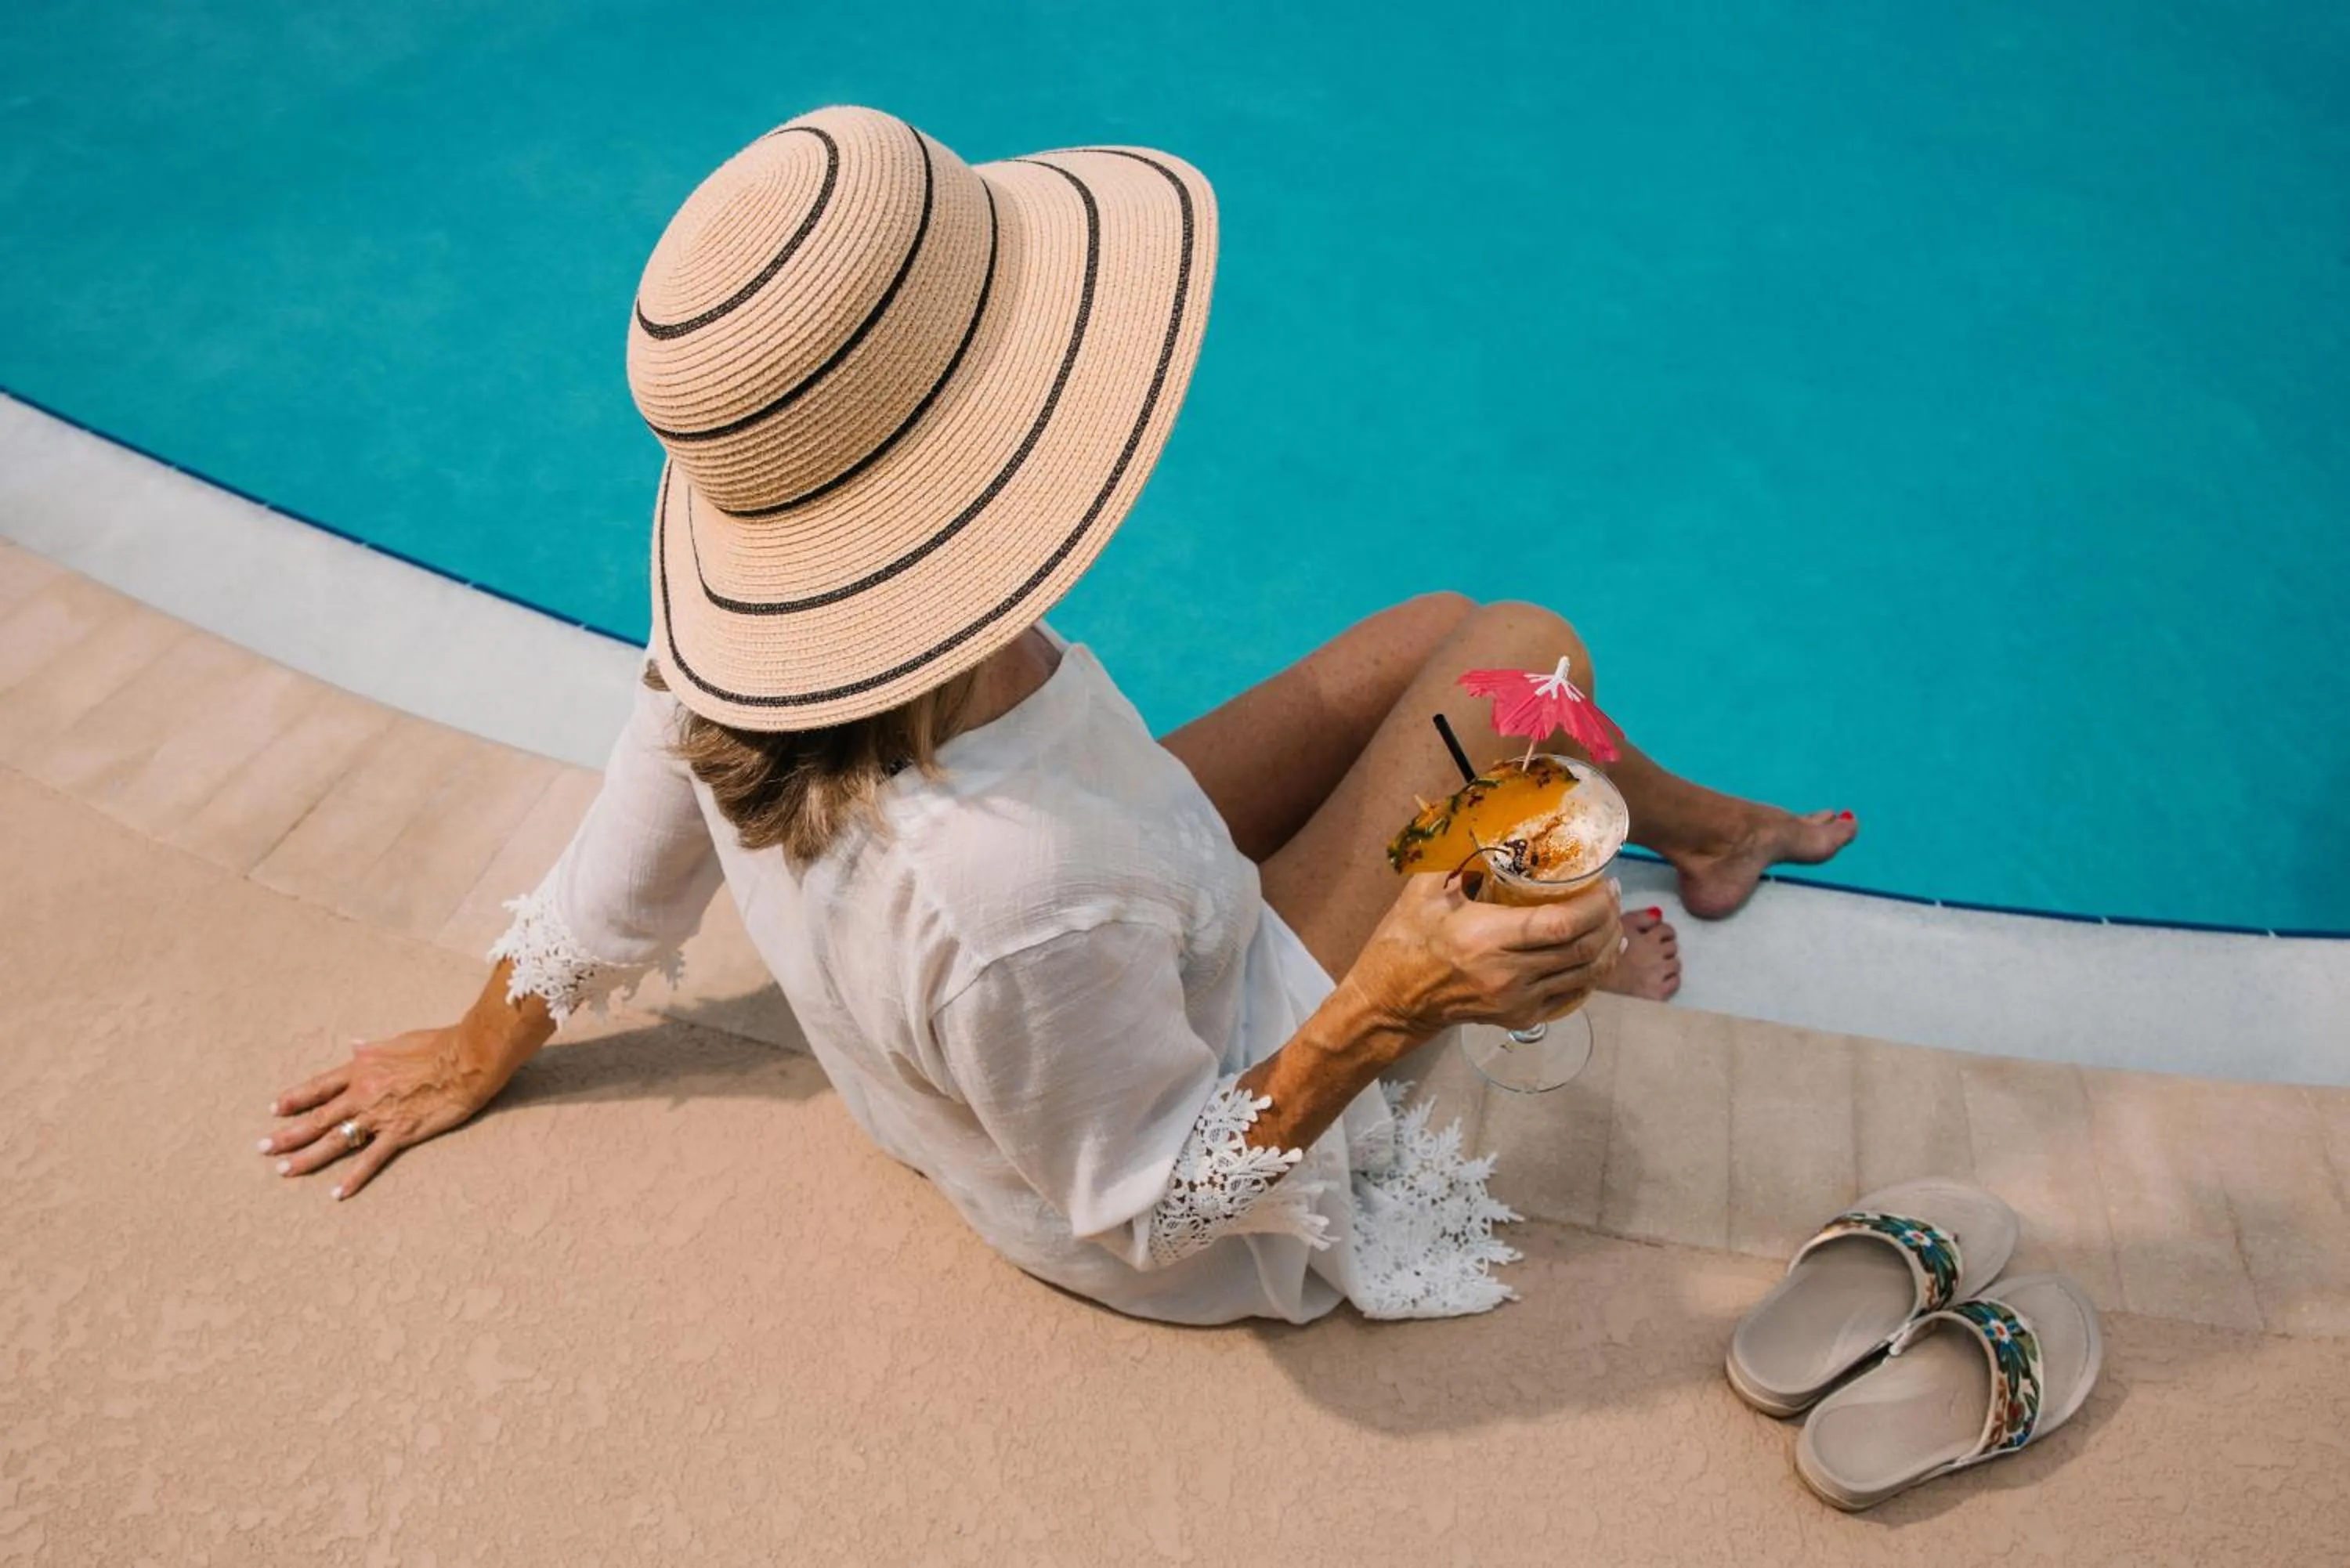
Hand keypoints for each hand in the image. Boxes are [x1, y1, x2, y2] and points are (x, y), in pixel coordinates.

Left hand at [259, 1026, 502, 1199]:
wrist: (467, 1059)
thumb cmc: (437, 1045)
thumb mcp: (398, 1041)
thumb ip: (372, 1049)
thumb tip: (355, 1045)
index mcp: (361, 1069)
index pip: (318, 1087)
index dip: (294, 1099)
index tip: (274, 1110)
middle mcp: (363, 1093)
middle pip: (317, 1117)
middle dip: (288, 1134)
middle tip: (264, 1149)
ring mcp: (379, 1115)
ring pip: (335, 1140)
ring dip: (306, 1157)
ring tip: (283, 1170)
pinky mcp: (400, 1133)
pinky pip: (371, 1159)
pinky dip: (353, 1177)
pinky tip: (337, 1193)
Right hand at [1343, 872, 1622, 1039]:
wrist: (1392, 1000)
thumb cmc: (1406, 940)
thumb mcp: (1424, 890)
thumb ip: (1456, 854)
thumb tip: (1486, 817)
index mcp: (1485, 938)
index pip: (1560, 924)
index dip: (1594, 904)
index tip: (1604, 882)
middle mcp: (1507, 974)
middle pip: (1582, 950)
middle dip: (1608, 920)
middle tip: (1613, 895)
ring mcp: (1517, 1001)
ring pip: (1584, 975)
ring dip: (1607, 946)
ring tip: (1613, 920)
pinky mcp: (1520, 1017)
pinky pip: (1572, 996)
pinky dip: (1593, 973)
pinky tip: (1600, 953)